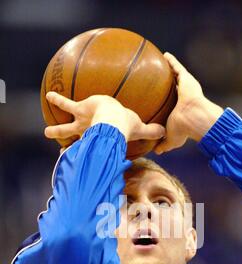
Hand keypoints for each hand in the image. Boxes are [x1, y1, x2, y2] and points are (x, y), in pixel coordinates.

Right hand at [44, 92, 164, 142]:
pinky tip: (49, 95)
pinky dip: (58, 99)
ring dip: (56, 130)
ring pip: (66, 127)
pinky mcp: (80, 110)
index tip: (92, 160)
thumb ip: (150, 131)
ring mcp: (82, 123)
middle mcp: (90, 134)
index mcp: (101, 139)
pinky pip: (67, 104)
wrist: (113, 119)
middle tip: (65, 153)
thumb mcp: (139, 128)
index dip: (95, 154)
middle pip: (80, 143)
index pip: (98, 147)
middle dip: (73, 148)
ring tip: (46, 132)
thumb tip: (165, 133)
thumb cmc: (126, 125)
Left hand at [154, 53, 222, 154]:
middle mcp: (182, 97)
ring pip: (175, 76)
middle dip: (166, 82)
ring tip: (159, 62)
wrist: (194, 119)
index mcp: (178, 109)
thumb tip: (157, 151)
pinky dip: (172, 61)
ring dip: (169, 68)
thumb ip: (164, 144)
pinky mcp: (187, 79)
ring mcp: (185, 87)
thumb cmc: (185, 130)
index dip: (164, 99)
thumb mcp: (171, 139)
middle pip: (172, 87)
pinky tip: (164, 55)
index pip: (170, 102)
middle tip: (155, 77)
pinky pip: (177, 67)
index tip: (155, 96)